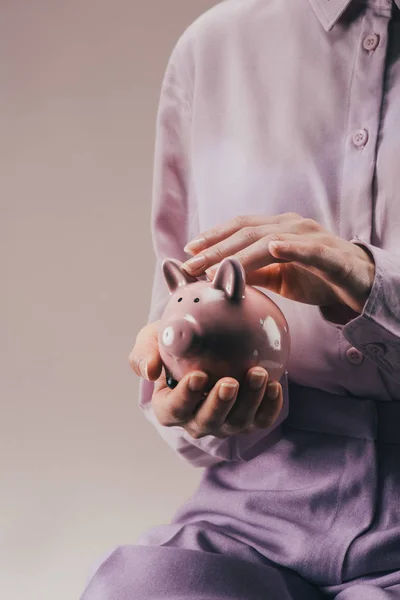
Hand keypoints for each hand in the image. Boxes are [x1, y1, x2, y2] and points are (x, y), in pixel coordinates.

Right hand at [129, 321, 282, 438]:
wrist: (204, 340)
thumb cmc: (174, 342)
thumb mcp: (153, 339)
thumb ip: (144, 353)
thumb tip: (150, 371)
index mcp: (169, 407)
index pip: (173, 410)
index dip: (185, 398)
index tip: (198, 376)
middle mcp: (196, 420)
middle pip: (207, 422)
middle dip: (219, 405)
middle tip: (230, 382)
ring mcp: (225, 422)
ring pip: (237, 422)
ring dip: (250, 401)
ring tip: (257, 374)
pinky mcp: (250, 418)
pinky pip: (262, 419)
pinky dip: (270, 406)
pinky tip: (275, 384)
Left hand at [181, 213, 375, 313]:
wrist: (357, 282)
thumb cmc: (316, 277)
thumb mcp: (278, 277)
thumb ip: (254, 273)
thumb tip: (222, 278)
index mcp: (276, 228)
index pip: (239, 228)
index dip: (213, 236)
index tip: (188, 250)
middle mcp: (290, 225)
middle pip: (246, 233)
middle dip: (216, 249)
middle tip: (191, 264)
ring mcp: (310, 235)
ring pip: (269, 240)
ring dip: (240, 254)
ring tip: (216, 267)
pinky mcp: (329, 252)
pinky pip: (308, 249)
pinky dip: (290, 247)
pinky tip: (271, 248)